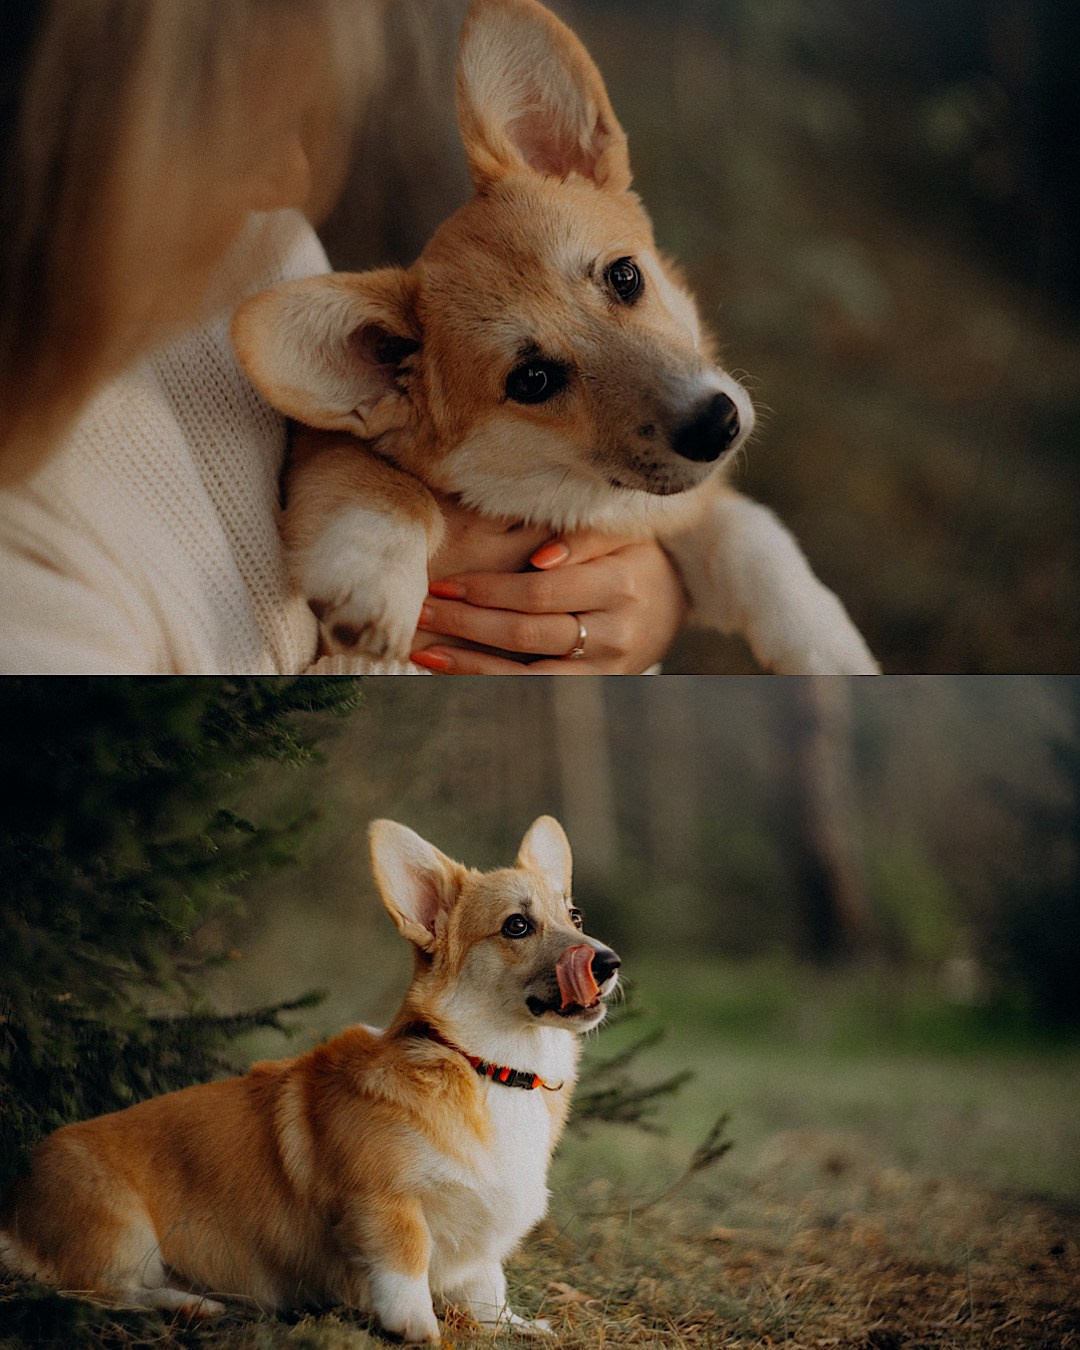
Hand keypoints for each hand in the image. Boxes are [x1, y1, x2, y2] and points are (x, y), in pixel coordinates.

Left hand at [412, 509, 687, 673]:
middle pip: (527, 633)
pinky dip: (491, 687)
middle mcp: (614, 635)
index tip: (445, 585)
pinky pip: (534, 694)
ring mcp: (604, 671)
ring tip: (424, 653)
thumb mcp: (620, 534)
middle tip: (421, 612)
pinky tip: (454, 679)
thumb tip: (538, 556)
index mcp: (621, 586)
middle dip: (467, 624)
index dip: (489, 590)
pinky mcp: (592, 692)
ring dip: (470, 666)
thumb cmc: (632, 558)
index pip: (541, 592)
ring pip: (527, 675)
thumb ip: (581, 534)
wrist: (670, 606)